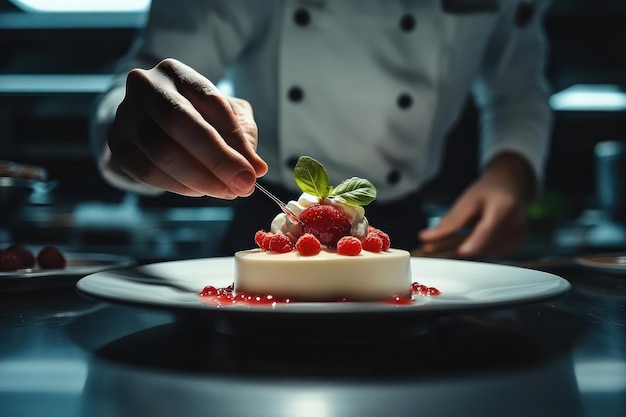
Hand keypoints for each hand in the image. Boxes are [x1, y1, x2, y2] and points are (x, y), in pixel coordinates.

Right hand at [106, 58, 267, 198]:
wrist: (150, 121)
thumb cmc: (196, 117)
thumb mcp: (225, 116)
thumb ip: (243, 137)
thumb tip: (257, 169)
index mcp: (176, 72)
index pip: (210, 100)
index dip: (235, 137)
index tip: (254, 169)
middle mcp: (145, 87)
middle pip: (179, 122)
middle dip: (217, 160)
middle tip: (243, 186)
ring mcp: (125, 115)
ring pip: (161, 150)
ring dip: (200, 178)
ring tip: (226, 192)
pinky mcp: (118, 145)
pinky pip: (147, 172)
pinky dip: (179, 186)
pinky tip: (201, 191)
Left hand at [419, 152, 535, 258]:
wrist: (510, 184)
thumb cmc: (488, 191)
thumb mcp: (466, 201)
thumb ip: (449, 222)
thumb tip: (425, 237)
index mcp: (503, 206)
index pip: (488, 229)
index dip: (474, 243)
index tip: (460, 252)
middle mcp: (515, 222)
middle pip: (486, 245)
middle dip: (462, 249)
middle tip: (436, 250)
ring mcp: (518, 233)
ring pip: (489, 252)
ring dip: (471, 250)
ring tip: (455, 242)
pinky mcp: (517, 241)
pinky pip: (495, 253)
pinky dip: (481, 249)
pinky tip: (474, 241)